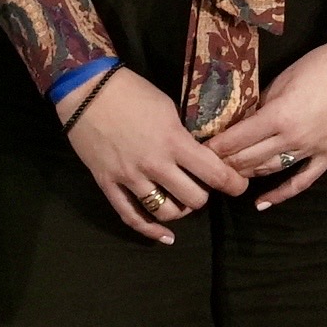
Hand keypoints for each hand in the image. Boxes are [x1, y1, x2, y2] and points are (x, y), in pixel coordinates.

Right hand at [60, 67, 250, 245]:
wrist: (86, 90)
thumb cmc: (132, 92)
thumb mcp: (169, 109)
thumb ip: (183, 136)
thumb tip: (201, 153)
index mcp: (174, 142)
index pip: (214, 174)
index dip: (234, 184)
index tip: (239, 185)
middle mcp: (154, 165)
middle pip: (193, 199)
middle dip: (205, 196)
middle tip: (204, 187)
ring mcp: (129, 178)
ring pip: (165, 212)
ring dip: (181, 211)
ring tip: (183, 201)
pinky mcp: (108, 184)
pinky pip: (131, 216)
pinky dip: (150, 231)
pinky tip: (166, 237)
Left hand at [199, 37, 326, 210]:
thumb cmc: (324, 65)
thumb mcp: (284, 78)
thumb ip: (264, 103)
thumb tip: (244, 119)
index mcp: (278, 115)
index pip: (236, 140)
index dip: (215, 147)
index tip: (198, 151)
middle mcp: (292, 138)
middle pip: (249, 158)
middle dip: (225, 162)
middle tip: (207, 164)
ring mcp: (312, 150)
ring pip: (270, 170)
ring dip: (247, 174)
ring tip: (228, 175)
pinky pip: (303, 180)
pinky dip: (281, 194)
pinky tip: (262, 203)